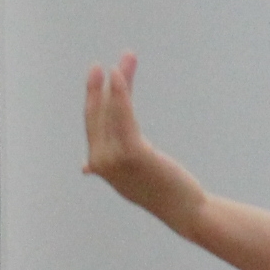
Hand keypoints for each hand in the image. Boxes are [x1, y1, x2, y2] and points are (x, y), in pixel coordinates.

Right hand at [85, 56, 205, 226]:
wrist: (183, 209)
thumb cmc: (160, 189)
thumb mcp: (129, 171)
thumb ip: (110, 162)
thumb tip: (85, 166)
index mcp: (97, 164)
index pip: (94, 122)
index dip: (95, 97)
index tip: (100, 75)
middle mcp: (100, 162)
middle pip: (99, 114)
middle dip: (100, 87)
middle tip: (99, 65)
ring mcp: (113, 159)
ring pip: (111, 112)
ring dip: (117, 83)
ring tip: (123, 60)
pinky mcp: (132, 153)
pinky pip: (123, 117)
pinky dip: (120, 95)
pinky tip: (120, 76)